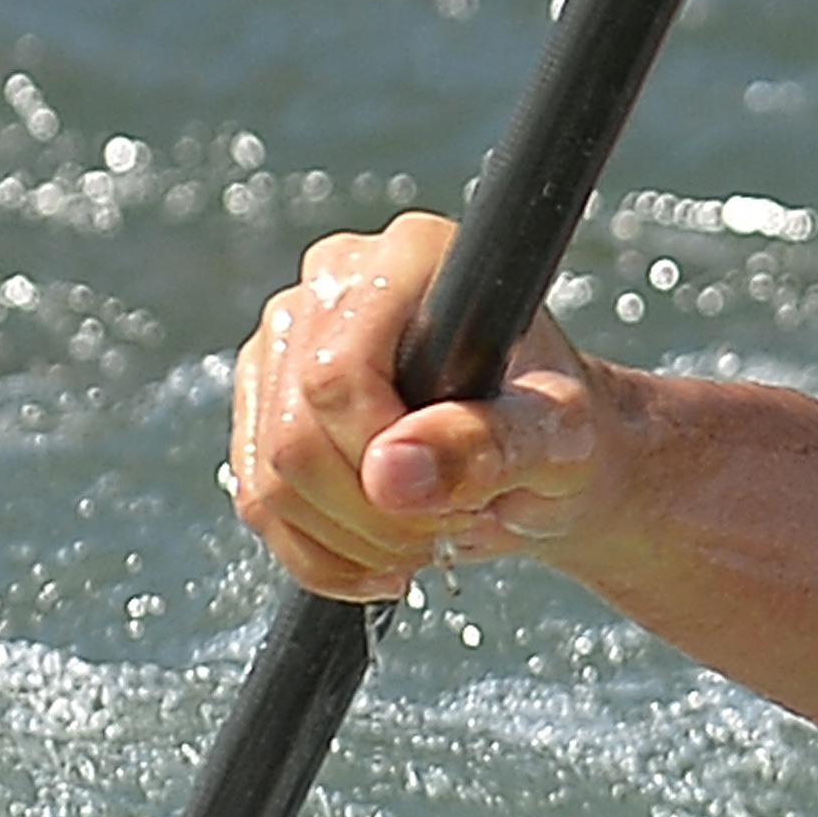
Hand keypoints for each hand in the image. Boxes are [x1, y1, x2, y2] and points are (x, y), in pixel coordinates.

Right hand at [229, 211, 616, 601]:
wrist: (539, 457)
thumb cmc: (558, 427)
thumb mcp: (558, 438)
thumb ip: (488, 445)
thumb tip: (389, 472)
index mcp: (413, 257)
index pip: (339, 375)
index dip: (385, 459)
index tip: (464, 500)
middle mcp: (333, 281)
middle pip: (296, 435)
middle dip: (375, 515)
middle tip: (454, 532)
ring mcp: (286, 340)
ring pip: (269, 479)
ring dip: (353, 542)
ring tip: (431, 540)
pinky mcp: (264, 402)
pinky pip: (259, 505)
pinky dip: (323, 557)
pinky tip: (386, 559)